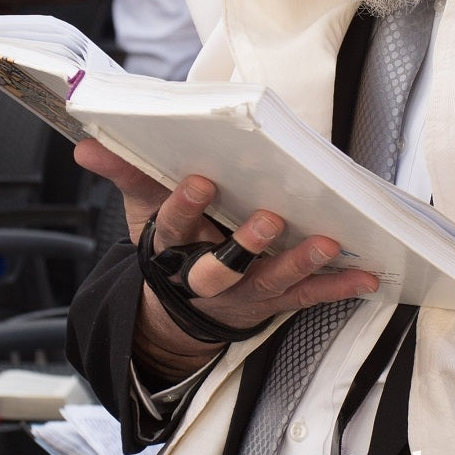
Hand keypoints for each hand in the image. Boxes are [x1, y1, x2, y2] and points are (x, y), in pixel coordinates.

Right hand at [74, 139, 379, 376]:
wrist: (181, 309)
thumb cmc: (172, 243)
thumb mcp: (141, 209)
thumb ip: (126, 172)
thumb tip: (88, 145)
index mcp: (172, 249)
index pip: (171, 229)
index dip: (182, 208)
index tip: (200, 181)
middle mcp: (207, 276)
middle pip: (220, 269)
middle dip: (244, 245)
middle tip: (267, 219)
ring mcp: (244, 293)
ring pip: (271, 281)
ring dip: (300, 262)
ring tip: (327, 242)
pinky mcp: (276, 302)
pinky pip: (309, 296)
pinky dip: (339, 287)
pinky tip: (367, 277)